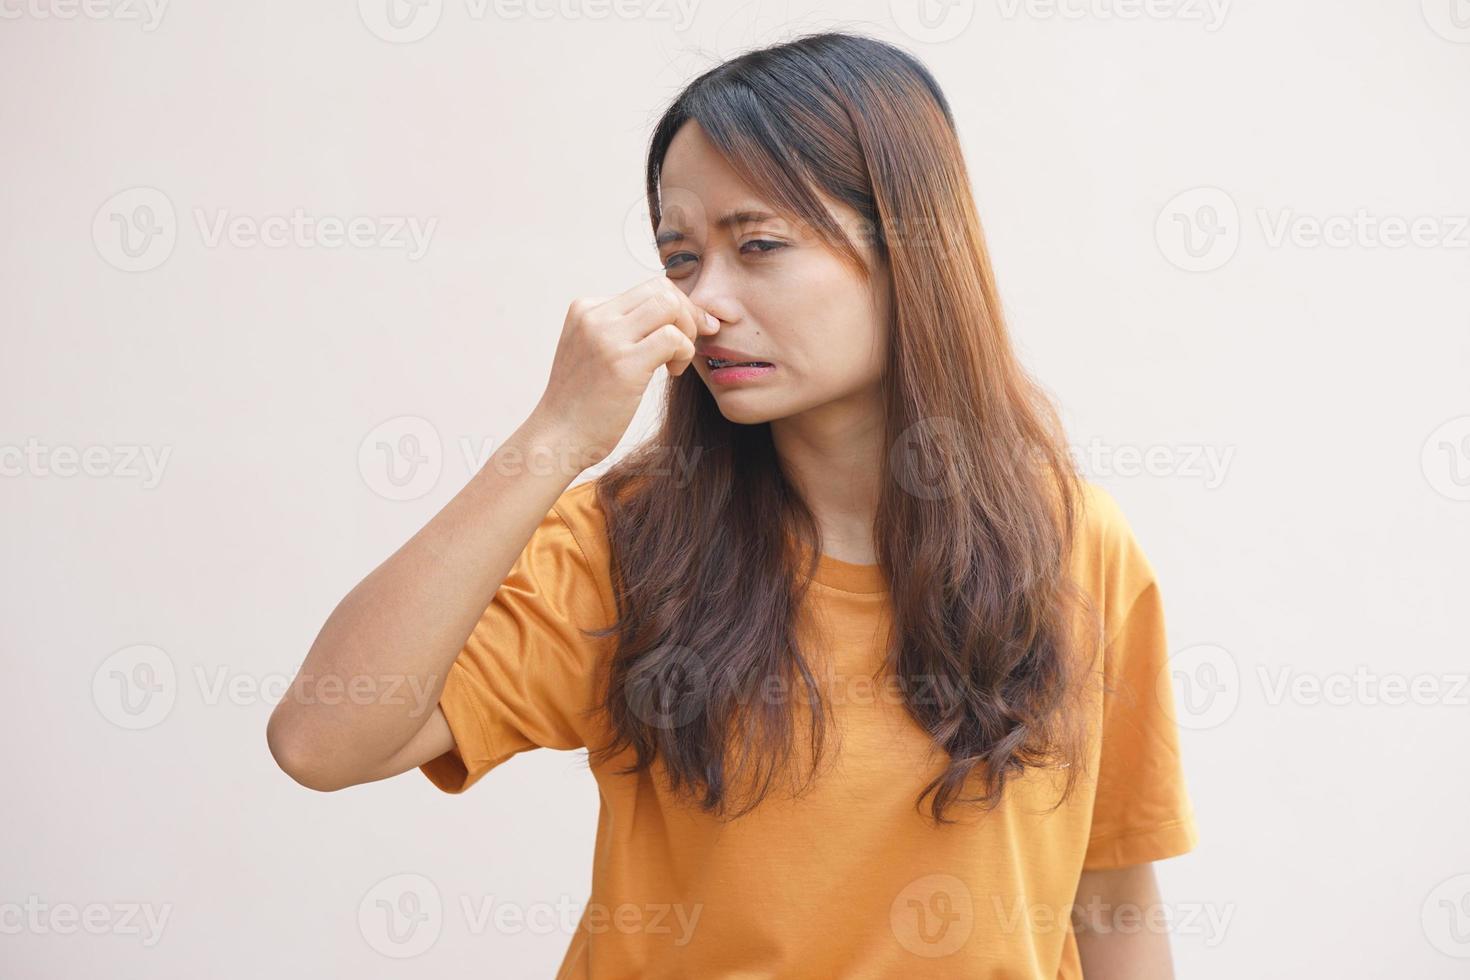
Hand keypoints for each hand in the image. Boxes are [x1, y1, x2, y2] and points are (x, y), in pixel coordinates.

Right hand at [529, 275, 718, 466]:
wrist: (558, 438)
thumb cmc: (581, 403)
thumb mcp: (590, 351)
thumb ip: (618, 329)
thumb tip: (666, 314)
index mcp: (585, 309)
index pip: (645, 288)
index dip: (672, 309)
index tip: (679, 335)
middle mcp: (594, 316)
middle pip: (661, 289)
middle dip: (686, 314)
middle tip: (687, 345)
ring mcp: (608, 338)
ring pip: (669, 305)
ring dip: (687, 331)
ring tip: (676, 360)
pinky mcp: (624, 363)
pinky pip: (673, 338)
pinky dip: (685, 352)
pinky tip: (672, 372)